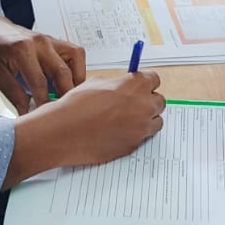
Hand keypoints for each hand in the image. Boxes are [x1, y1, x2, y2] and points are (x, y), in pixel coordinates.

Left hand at [0, 7, 84, 112]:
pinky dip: (77, 68)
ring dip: (76, 80)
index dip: (43, 104)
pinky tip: (69, 82)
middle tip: (61, 113)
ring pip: (76, 59)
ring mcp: (50, 40)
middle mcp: (40, 42)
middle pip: (62, 73)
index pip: (40, 84)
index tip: (43, 118)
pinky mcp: (55, 41)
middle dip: (64, 96)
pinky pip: (75, 53)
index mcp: (22, 50)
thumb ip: (14, 94)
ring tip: (69, 97)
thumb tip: (28, 113)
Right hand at [43, 71, 167, 165]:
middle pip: (159, 101)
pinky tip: (118, 131)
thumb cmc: (77, 106)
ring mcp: (141, 128)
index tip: (140, 86)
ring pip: (156, 121)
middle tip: (134, 103)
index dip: (145, 82)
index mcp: (135, 85)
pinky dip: (135, 134)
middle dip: (148, 101)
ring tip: (128, 119)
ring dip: (146, 119)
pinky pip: (143, 137)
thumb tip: (124, 87)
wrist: (65, 131)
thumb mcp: (98, 83)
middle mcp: (144, 106)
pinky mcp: (134, 145)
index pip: (155, 79)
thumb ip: (118, 84)